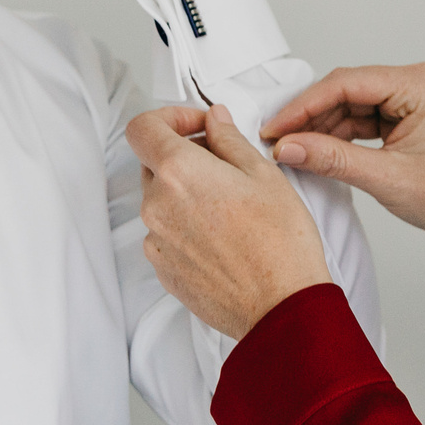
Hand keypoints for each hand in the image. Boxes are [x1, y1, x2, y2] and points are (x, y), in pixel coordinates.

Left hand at [128, 104, 333, 338]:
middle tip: (223, 165)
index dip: (168, 118)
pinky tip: (223, 236)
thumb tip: (214, 121)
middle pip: (152, 164)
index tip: (195, 126)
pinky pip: (166, 235)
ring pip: (161, 202)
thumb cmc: (280, 244)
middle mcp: (157, 205)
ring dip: (185, 195)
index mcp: (178, 172)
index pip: (143, 127)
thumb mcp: (264, 174)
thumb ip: (229, 139)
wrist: (281, 306)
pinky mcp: (164, 269)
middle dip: (183, 157)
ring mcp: (156, 241)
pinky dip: (186, 227)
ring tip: (229, 207)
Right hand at [265, 64, 424, 272]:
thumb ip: (333, 160)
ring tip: (291, 149)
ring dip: (321, 127)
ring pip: (350, 105)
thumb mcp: (388, 179)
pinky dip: (339, 135)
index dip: (304, 106)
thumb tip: (288, 147)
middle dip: (309, 116)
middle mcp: (416, 82)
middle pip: (345, 90)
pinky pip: (361, 118)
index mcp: (419, 85)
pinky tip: (316, 150)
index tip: (275, 128)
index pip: (346, 84)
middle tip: (276, 140)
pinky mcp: (404, 115)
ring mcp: (410, 98)